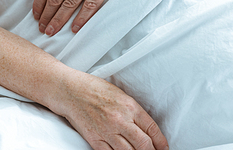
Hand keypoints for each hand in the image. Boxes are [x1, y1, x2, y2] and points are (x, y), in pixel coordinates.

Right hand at [48, 70, 168, 149]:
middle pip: (144, 145)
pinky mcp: (94, 138)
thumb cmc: (94, 88)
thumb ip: (133, 110)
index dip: (161, 142)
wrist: (69, 90)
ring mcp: (107, 131)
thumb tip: (146, 128)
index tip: (163, 148)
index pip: (152, 129)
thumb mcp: (119, 94)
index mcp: (129, 106)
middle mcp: (120, 119)